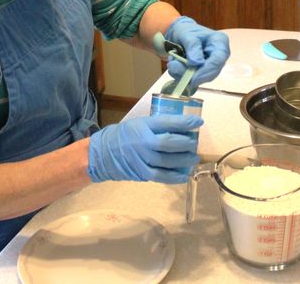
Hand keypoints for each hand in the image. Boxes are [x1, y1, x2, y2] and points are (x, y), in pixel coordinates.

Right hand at [87, 115, 202, 183]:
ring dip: (184, 160)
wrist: (101, 154)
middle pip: (169, 142)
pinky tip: (184, 175)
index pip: (166, 122)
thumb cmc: (123, 135)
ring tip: (193, 158)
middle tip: (195, 144)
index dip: (184, 122)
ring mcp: (142, 159)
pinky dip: (174, 177)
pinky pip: (161, 176)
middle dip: (186, 143)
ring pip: (168, 160)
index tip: (198, 122)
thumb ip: (156, 126)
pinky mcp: (141, 173)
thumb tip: (181, 127)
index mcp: (142, 125)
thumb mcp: (138, 124)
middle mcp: (143, 141)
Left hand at [165, 17, 229, 86]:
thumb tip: (196, 63)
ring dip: (183, 74)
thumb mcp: (187, 34)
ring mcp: (211, 66)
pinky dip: (180, 75)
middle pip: (211, 73)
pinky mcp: (202, 73)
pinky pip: (192, 80)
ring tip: (172, 62)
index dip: (206, 71)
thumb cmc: (186, 31)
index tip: (193, 78)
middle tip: (174, 67)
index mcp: (220, 43)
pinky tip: (175, 64)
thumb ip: (192, 46)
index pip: (218, 60)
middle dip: (191, 74)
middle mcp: (219, 56)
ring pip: (200, 78)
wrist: (179, 35)